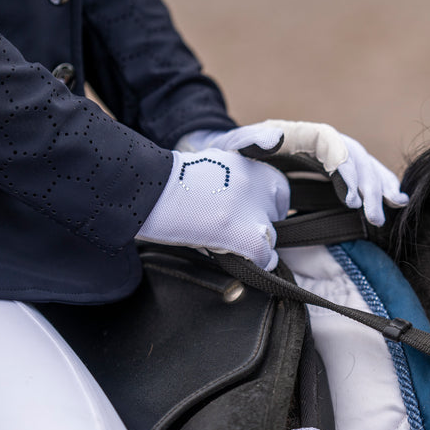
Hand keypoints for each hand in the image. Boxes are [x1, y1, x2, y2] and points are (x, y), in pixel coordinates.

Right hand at [136, 150, 289, 269]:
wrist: (150, 189)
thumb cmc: (172, 183)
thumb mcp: (213, 168)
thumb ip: (237, 181)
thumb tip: (248, 208)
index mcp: (251, 165)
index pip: (279, 192)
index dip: (266, 208)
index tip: (251, 217)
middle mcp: (259, 184)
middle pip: (276, 216)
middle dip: (260, 227)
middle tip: (235, 232)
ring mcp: (254, 209)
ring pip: (270, 238)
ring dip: (253, 245)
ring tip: (226, 244)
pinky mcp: (245, 234)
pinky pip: (264, 257)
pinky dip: (254, 264)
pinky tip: (236, 260)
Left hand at [176, 121, 408, 225]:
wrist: (230, 155)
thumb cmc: (231, 153)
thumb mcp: (234, 145)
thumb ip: (252, 140)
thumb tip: (276, 137)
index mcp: (299, 133)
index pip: (331, 144)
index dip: (345, 168)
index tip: (351, 198)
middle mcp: (319, 141)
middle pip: (353, 156)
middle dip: (367, 185)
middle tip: (373, 216)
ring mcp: (328, 154)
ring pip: (363, 164)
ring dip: (379, 185)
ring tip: (393, 207)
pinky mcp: (331, 169)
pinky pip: (360, 174)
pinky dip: (378, 185)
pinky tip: (395, 200)